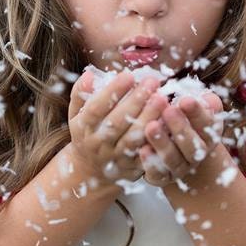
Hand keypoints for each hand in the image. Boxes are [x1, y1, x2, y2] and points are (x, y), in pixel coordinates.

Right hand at [67, 69, 165, 183]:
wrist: (91, 171)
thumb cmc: (87, 133)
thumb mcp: (77, 114)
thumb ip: (81, 93)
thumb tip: (90, 74)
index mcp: (83, 127)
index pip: (96, 108)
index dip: (112, 92)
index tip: (128, 75)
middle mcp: (98, 144)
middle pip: (117, 123)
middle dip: (136, 101)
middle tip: (152, 82)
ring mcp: (116, 158)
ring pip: (133, 139)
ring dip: (149, 118)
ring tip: (163, 98)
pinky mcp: (132, 168)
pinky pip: (147, 154)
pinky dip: (157, 138)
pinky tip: (168, 121)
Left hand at [138, 92, 223, 187]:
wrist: (174, 149)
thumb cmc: (183, 118)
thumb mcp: (193, 106)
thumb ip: (201, 101)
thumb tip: (207, 97)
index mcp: (208, 134)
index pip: (207, 124)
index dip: (197, 112)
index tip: (186, 99)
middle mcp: (197, 154)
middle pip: (193, 145)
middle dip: (181, 127)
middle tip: (169, 111)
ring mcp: (180, 168)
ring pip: (174, 159)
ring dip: (163, 143)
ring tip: (151, 126)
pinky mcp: (162, 177)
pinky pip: (158, 174)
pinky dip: (150, 163)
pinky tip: (143, 149)